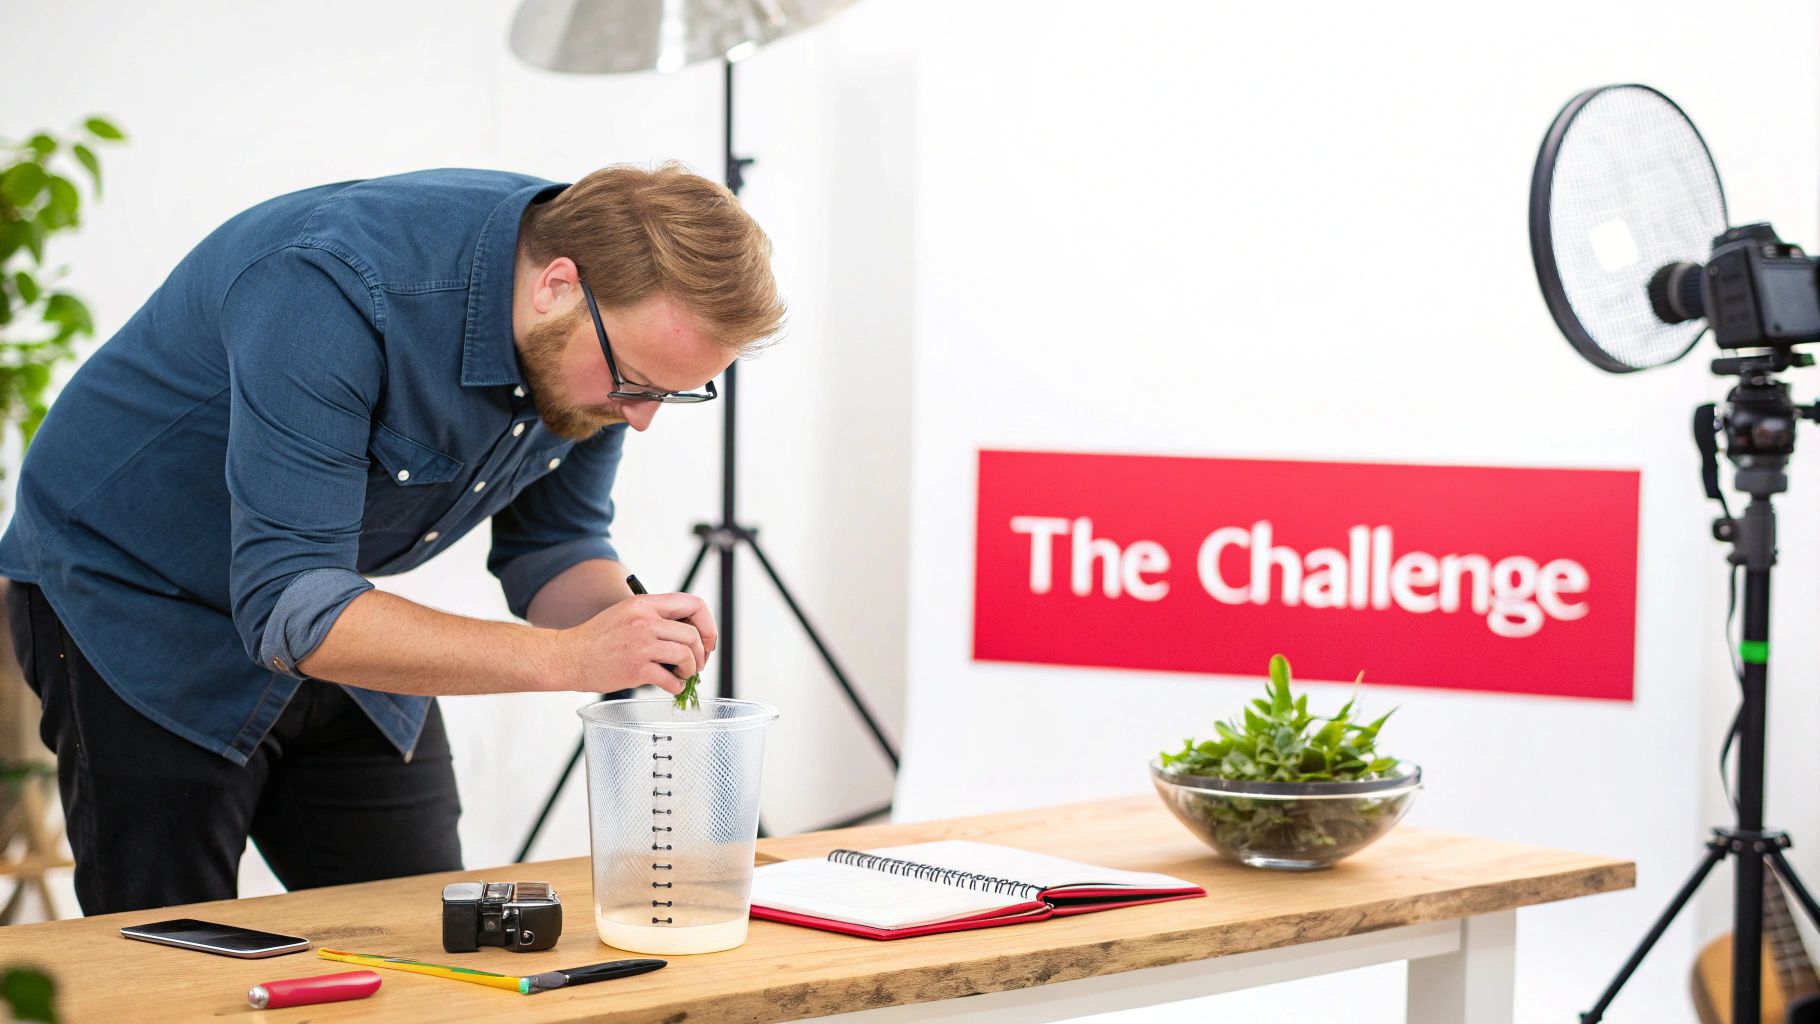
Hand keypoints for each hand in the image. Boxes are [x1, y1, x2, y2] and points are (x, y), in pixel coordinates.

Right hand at [554, 593, 717, 693]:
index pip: (693, 604)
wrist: (569, 656)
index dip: (707, 624)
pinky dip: (677, 687)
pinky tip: (671, 687)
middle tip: (696, 665)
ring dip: (690, 670)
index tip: (706, 640)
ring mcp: (641, 645)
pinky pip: (671, 680)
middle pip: (693, 635)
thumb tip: (691, 635)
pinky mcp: (636, 669)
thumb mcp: (628, 613)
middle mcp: (645, 621)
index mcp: (645, 604)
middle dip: (701, 654)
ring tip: (682, 675)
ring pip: (686, 656)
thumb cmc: (599, 638)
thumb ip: (656, 617)